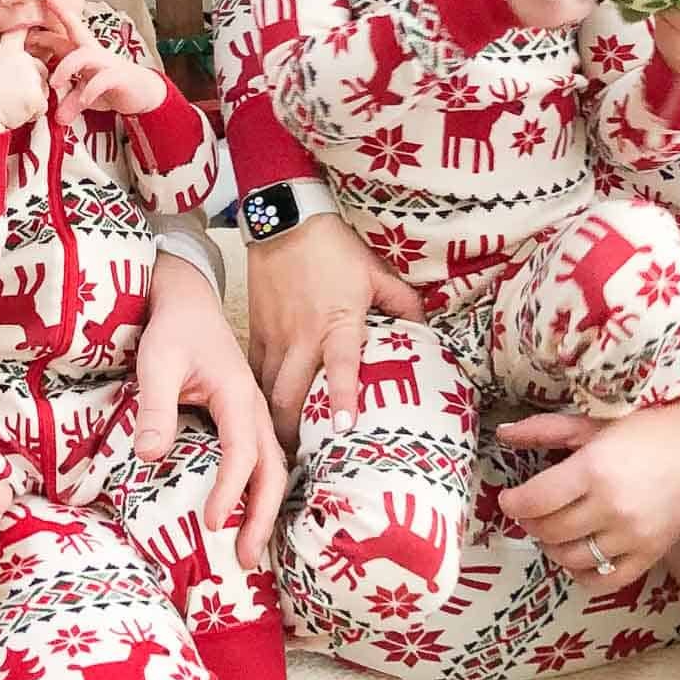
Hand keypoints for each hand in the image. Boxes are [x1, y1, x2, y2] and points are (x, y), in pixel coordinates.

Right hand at [0, 29, 48, 132]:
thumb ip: (9, 64)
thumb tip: (28, 70)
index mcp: (6, 51)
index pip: (22, 31)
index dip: (30, 25)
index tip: (35, 18)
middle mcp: (21, 58)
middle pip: (41, 70)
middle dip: (33, 85)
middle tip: (9, 95)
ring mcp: (30, 75)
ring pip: (44, 90)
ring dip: (32, 101)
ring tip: (9, 104)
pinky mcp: (35, 94)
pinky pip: (42, 107)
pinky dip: (31, 115)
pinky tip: (13, 113)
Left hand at [45, 0, 166, 124]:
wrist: (144, 95)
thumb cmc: (111, 88)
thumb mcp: (85, 93)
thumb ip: (68, 99)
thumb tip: (55, 115)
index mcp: (84, 51)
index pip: (67, 28)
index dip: (54, 12)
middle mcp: (94, 52)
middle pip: (75, 30)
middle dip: (59, 19)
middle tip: (34, 26)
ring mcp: (107, 62)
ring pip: (84, 56)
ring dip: (66, 68)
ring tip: (54, 84)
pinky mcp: (119, 77)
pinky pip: (102, 79)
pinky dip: (89, 91)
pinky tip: (84, 101)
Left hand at [136, 252, 286, 566]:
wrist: (186, 299)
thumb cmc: (171, 328)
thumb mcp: (157, 363)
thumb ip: (156, 408)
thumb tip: (150, 458)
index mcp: (238, 394)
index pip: (241, 452)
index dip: (230, 490)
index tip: (212, 523)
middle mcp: (253, 408)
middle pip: (271, 469)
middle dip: (261, 516)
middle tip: (244, 560)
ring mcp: (252, 413)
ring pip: (271, 468)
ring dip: (263, 510)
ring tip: (247, 551)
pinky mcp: (242, 419)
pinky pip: (259, 460)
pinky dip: (256, 492)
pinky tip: (242, 515)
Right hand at [244, 211, 422, 443]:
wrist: (284, 218)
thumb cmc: (333, 246)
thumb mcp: (376, 272)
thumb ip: (403, 304)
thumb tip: (425, 329)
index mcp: (336, 323)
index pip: (341, 368)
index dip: (343, 399)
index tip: (344, 429)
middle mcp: (302, 336)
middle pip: (288, 394)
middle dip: (290, 431)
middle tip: (301, 461)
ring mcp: (274, 335)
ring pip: (266, 389)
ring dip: (271, 419)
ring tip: (279, 447)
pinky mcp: (256, 329)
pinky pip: (254, 370)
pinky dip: (257, 394)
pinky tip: (262, 412)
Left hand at [495, 401, 679, 592]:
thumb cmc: (647, 427)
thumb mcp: (594, 422)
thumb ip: (546, 430)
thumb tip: (503, 433)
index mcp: (594, 470)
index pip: (535, 501)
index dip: (513, 503)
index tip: (510, 499)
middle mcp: (612, 507)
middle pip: (550, 531)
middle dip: (531, 523)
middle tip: (532, 511)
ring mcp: (634, 536)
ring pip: (572, 559)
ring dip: (553, 547)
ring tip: (555, 529)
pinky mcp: (651, 554)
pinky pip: (605, 581)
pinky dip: (583, 574)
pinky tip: (580, 554)